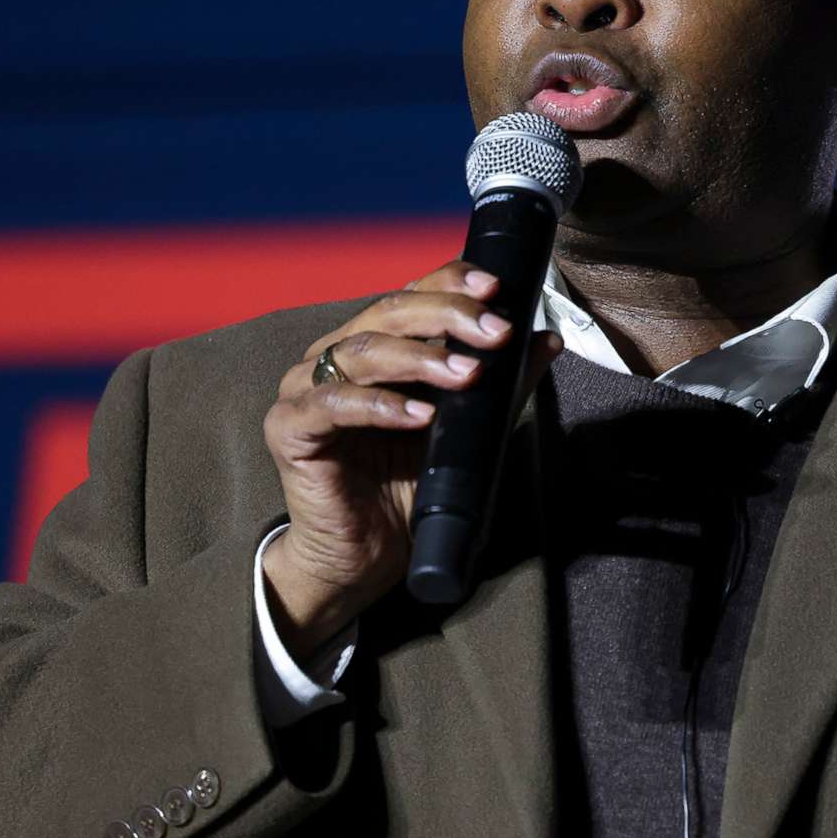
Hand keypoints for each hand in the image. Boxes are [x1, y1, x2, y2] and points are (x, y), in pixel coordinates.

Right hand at [260, 262, 561, 652]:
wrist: (363, 554)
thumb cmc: (407, 487)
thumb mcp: (465, 430)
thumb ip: (500, 384)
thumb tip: (546, 338)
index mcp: (373, 344)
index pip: (411, 294)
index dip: (450, 283)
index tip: (496, 288)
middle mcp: (334, 356)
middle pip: (388, 313)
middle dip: (447, 317)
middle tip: (494, 333)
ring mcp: (306, 389)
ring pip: (362, 351)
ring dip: (421, 359)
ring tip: (468, 375)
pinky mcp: (289, 428)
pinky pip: (334, 405)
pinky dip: (381, 406)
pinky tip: (420, 415)